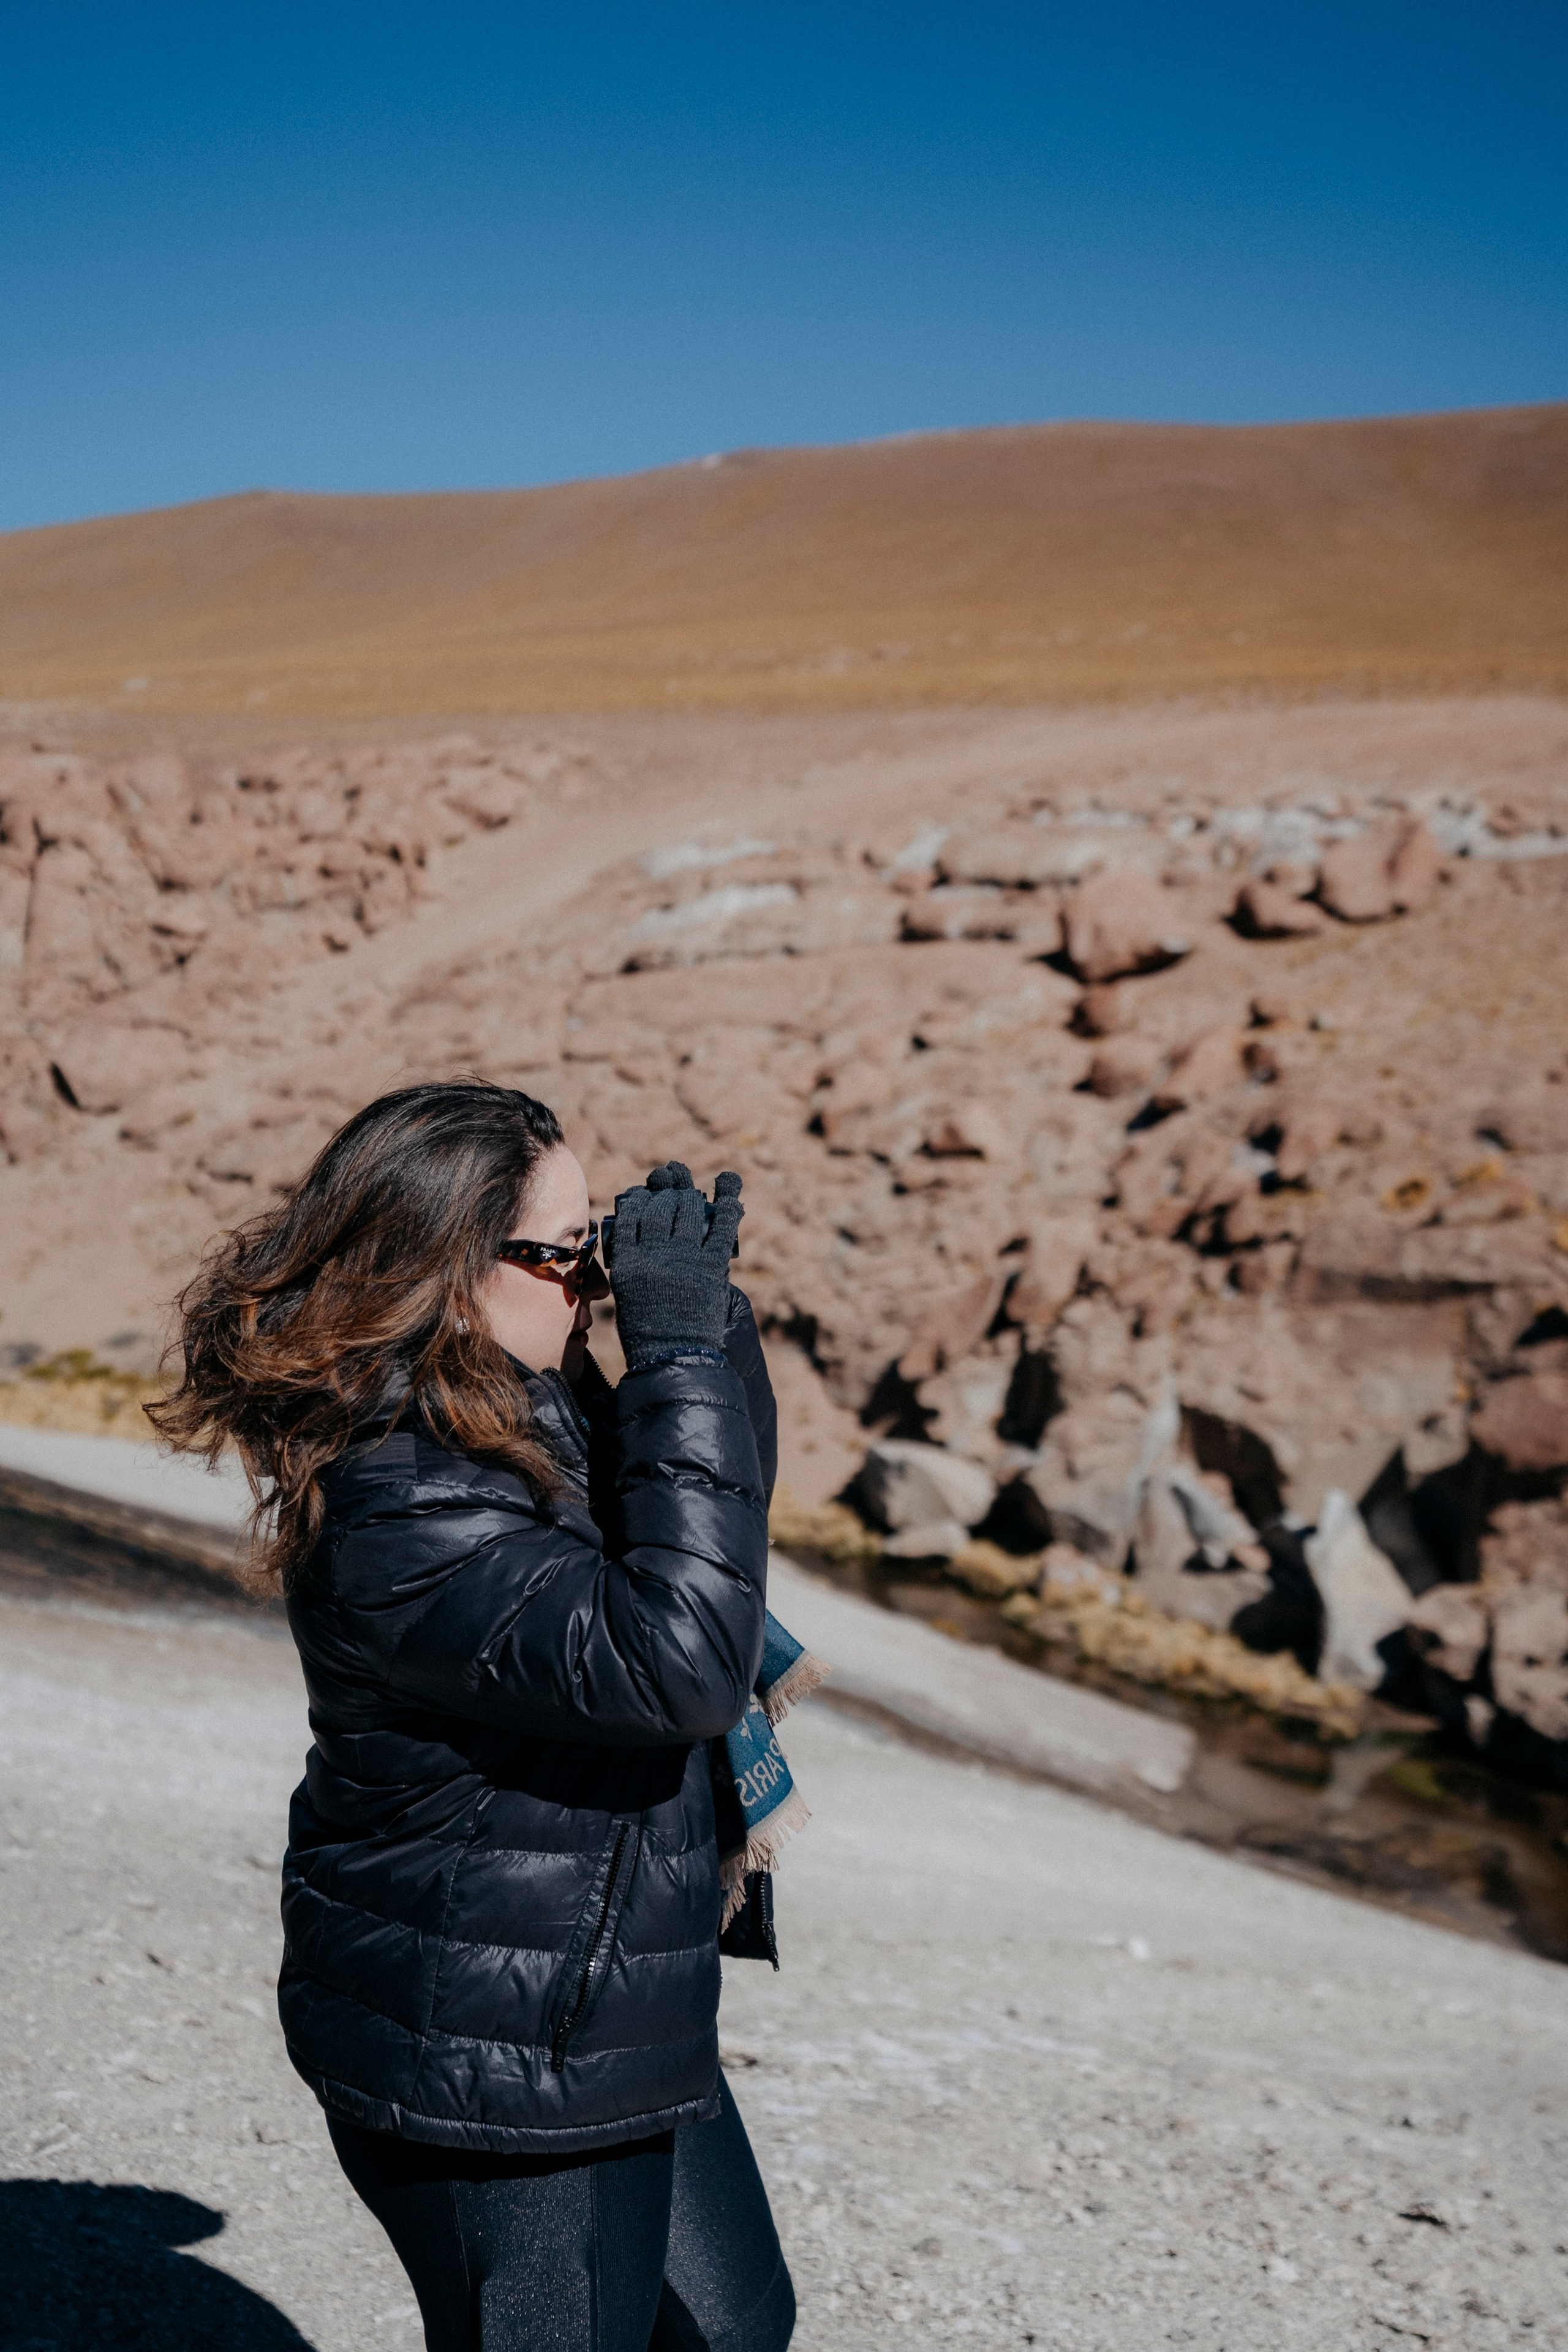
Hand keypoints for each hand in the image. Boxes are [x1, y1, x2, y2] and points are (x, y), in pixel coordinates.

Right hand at [607, 1163, 742, 1366]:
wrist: (672, 1355)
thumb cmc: (647, 1327)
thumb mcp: (627, 1289)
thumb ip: (630, 1259)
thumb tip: (635, 1228)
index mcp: (628, 1259)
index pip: (631, 1213)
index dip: (640, 1198)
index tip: (644, 1194)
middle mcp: (654, 1253)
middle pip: (661, 1208)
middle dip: (668, 1195)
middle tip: (674, 1194)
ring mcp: (684, 1257)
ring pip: (689, 1211)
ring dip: (692, 1197)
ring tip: (693, 1197)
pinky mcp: (711, 1266)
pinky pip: (722, 1227)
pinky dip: (729, 1206)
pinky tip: (730, 1190)